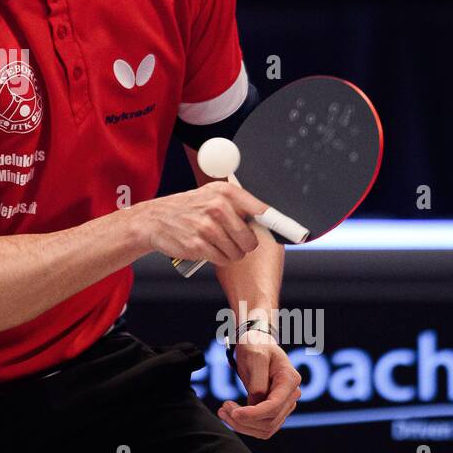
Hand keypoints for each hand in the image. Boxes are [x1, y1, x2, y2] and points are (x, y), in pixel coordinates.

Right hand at [140, 181, 271, 266]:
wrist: (154, 220)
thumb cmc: (187, 209)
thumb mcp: (211, 195)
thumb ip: (239, 205)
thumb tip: (270, 221)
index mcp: (226, 193)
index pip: (262, 211)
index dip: (280, 224)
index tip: (298, 233)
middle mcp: (218, 207)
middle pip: (251, 239)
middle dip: (244, 245)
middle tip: (230, 239)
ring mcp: (207, 227)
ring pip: (238, 252)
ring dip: (230, 253)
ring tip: (215, 242)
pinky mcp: (198, 245)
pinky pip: (222, 259)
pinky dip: (217, 258)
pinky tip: (206, 248)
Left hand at [218, 331, 301, 438]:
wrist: (256, 343)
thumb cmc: (256, 345)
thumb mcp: (255, 356)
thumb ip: (257, 382)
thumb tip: (255, 404)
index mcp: (290, 380)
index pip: (273, 407)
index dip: (253, 414)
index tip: (234, 414)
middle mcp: (291, 395)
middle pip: (269, 421)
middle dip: (244, 420)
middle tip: (222, 408)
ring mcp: (285, 404)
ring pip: (265, 429)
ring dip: (242, 426)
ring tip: (223, 411)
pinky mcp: (275, 410)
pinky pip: (261, 427)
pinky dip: (245, 425)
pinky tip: (230, 414)